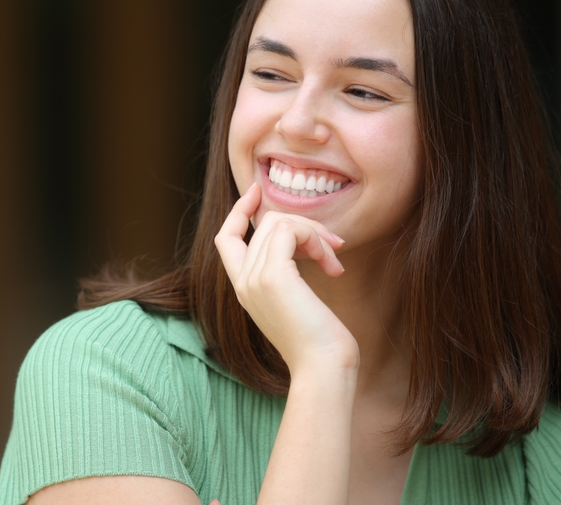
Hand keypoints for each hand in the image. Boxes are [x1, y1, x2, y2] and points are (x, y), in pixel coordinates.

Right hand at [214, 184, 357, 373]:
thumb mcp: (296, 299)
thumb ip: (288, 272)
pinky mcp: (272, 276)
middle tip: (334, 246)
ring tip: (334, 261)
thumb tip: (303, 239)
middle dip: (304, 226)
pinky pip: (290, 231)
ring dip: (316, 234)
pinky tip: (332, 265)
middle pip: (264, 224)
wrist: (323, 368)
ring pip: (280, 223)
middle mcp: (242, 281)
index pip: (226, 237)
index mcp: (243, 288)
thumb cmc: (319, 341)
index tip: (258, 192)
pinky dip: (315, 240)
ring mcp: (254, 278)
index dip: (240, 211)